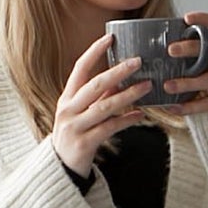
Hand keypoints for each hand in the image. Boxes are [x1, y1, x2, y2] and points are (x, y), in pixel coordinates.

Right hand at [51, 33, 152, 178]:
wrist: (60, 169)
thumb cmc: (75, 135)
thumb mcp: (82, 113)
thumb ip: (99, 97)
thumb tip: (122, 80)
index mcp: (67, 98)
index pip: (79, 69)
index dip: (94, 52)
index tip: (110, 38)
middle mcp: (68, 109)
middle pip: (94, 85)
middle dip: (117, 72)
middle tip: (138, 61)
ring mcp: (75, 127)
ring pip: (104, 106)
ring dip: (128, 95)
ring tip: (147, 86)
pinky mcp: (84, 143)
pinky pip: (110, 128)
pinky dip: (127, 120)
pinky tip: (140, 115)